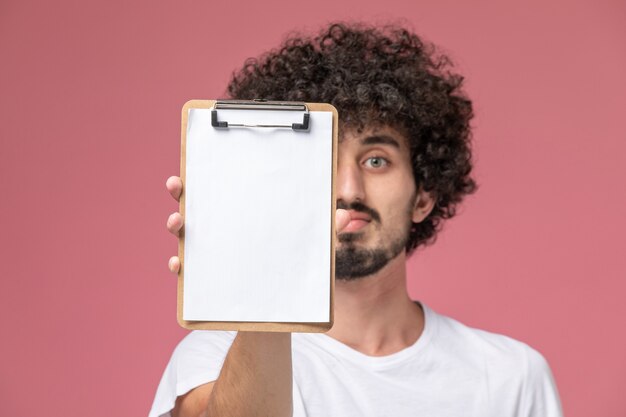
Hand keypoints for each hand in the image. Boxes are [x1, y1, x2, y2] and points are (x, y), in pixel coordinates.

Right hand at [165, 175, 350, 273]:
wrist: (280, 310)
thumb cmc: (291, 267)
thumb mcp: (308, 247)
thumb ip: (323, 231)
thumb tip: (346, 215)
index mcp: (240, 214)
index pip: (219, 188)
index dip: (204, 173)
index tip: (196, 162)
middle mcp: (219, 230)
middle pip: (194, 206)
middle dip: (180, 192)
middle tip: (177, 183)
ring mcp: (210, 255)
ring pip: (185, 236)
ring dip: (176, 226)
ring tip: (178, 222)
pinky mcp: (206, 281)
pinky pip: (187, 273)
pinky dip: (179, 267)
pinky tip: (179, 265)